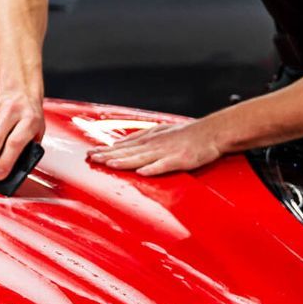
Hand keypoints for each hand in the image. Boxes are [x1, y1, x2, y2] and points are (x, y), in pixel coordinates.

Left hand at [86, 118, 225, 175]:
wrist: (212, 132)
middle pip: (129, 151)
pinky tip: (143, 172)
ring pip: (143, 157)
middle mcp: (155, 144)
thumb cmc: (186, 134)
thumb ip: (140, 138)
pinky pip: (166, 165)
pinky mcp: (181, 160)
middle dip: (109, 155)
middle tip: (92, 159)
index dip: (107, 150)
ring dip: (126, 161)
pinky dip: (154, 168)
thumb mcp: (160, 131)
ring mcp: (167, 152)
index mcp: (150, 139)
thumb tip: (120, 143)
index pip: (124, 145)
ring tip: (110, 164)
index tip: (90, 154)